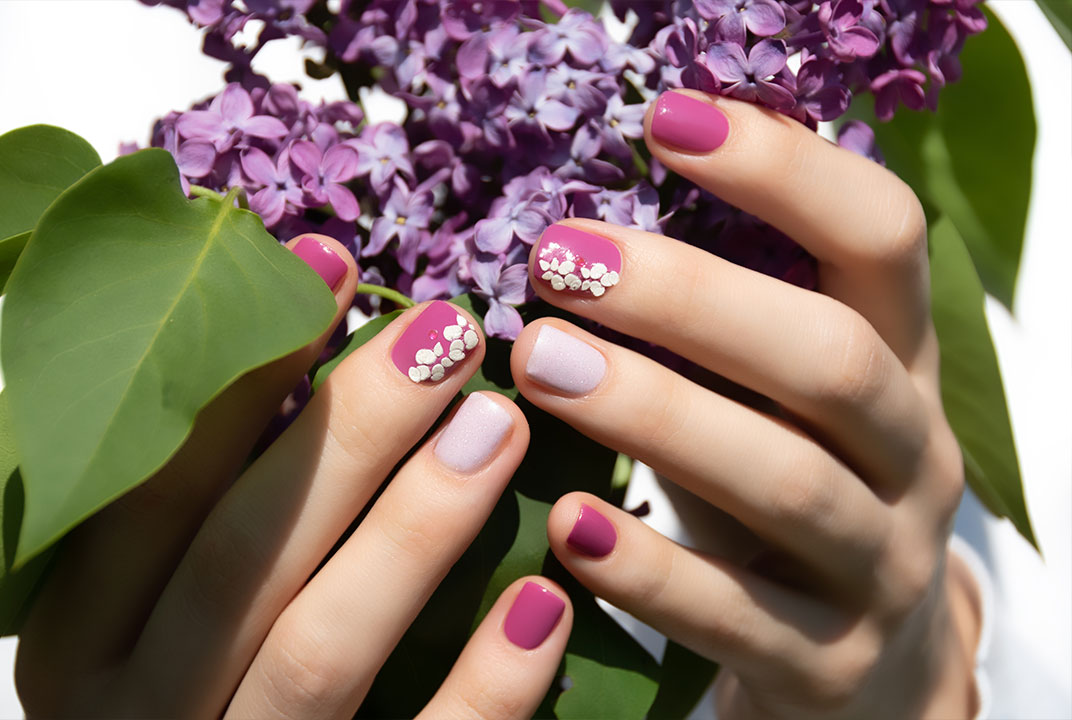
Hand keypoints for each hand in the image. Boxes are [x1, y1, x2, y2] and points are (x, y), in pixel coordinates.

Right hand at [15, 235, 571, 718]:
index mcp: (84, 637)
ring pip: (320, 650)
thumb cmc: (182, 691)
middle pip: (244, 554)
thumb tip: (306, 350)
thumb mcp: (148, 611)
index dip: (247, 371)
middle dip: (349, 433)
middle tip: (448, 335)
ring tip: (498, 423)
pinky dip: (484, 686)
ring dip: (415, 530)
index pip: (157, 485)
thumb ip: (198, 513)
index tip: (333, 264)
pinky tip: (544, 602)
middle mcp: (141, 707)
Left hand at [511, 91, 979, 717]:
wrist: (859, 669)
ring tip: (539, 363)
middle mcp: (910, 456)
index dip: (786, 171)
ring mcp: (880, 567)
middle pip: (829, 358)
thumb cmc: (779, 495)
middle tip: (557, 261)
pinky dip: (650, 570)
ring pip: (786, 483)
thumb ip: (716, 327)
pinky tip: (567, 527)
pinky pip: (739, 617)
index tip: (666, 121)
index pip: (882, 237)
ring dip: (656, 414)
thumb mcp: (770, 401)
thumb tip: (580, 224)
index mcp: (898, 363)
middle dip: (691, 299)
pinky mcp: (829, 666)